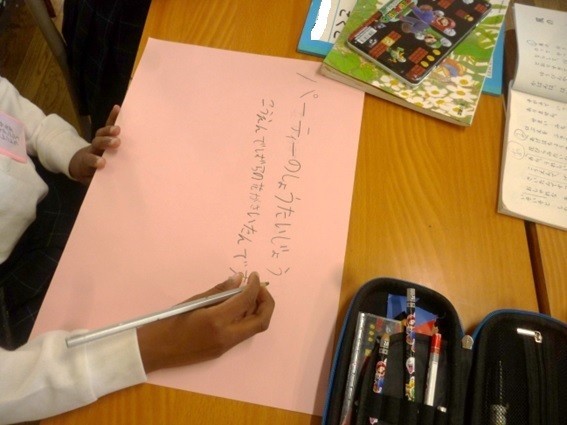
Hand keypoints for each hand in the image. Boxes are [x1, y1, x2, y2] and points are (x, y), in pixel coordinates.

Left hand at [69, 105, 120, 184]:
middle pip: (97, 143)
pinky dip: (112, 117)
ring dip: (109, 131)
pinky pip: (106, 125)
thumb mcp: (92, 181)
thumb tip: (111, 187)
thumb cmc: (91, 175)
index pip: (90, 160)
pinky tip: (117, 108)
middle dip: (106, 142)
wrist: (80, 165)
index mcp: (88, 162)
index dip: (94, 160)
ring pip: (101, 134)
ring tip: (118, 130)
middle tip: (116, 143)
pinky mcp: (103, 136)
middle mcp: (93, 150)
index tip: (102, 163)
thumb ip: (98, 181)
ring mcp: (98, 142)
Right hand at [137, 272, 274, 372]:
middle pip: (261, 321)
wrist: (153, 351)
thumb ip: (219, 291)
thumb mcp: (193, 301)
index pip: (246, 300)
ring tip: (248, 294)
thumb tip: (239, 278)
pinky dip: (246, 318)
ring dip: (257, 310)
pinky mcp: (221, 351)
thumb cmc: (168, 322)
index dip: (254, 286)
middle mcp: (226, 336)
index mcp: (216, 321)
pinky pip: (242, 333)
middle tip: (258, 287)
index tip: (254, 275)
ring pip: (253, 328)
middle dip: (266, 302)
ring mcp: (225, 347)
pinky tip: (237, 307)